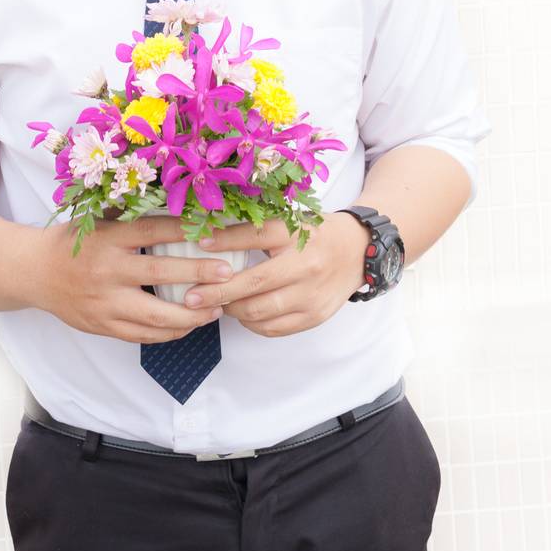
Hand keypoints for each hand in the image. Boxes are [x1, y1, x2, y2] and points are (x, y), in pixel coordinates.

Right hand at [35, 214, 233, 344]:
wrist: (34, 272)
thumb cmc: (73, 240)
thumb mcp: (97, 218)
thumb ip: (131, 213)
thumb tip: (178, 202)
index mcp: (107, 237)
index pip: (152, 231)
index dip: (185, 231)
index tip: (215, 231)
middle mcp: (106, 270)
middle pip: (159, 274)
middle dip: (198, 275)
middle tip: (227, 275)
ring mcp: (103, 303)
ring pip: (154, 316)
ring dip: (190, 315)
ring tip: (216, 308)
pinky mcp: (101, 326)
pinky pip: (142, 335)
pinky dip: (169, 333)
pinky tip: (189, 325)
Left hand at [178, 213, 367, 337]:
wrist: (358, 251)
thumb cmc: (315, 234)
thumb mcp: (288, 222)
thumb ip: (253, 230)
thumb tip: (208, 237)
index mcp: (297, 235)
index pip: (256, 237)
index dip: (226, 241)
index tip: (199, 245)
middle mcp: (305, 265)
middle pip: (254, 283)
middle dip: (218, 292)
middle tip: (191, 296)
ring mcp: (311, 295)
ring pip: (260, 311)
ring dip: (232, 310)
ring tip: (216, 304)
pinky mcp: (315, 316)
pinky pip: (274, 328)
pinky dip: (252, 323)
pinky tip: (242, 313)